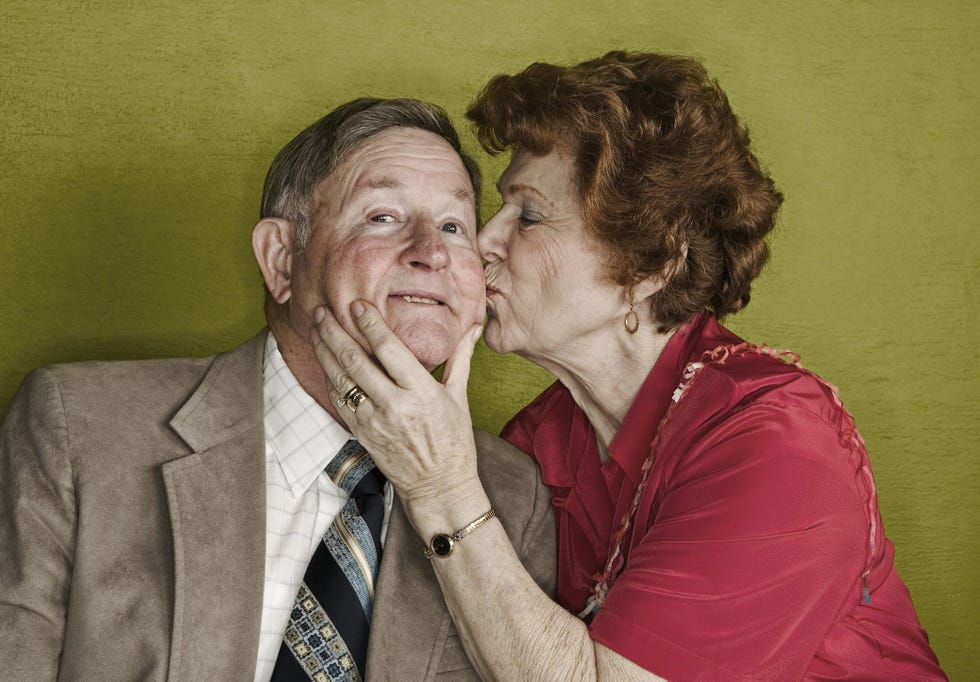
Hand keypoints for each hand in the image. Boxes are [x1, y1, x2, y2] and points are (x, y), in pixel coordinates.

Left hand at [311, 301, 483, 508]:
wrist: (439, 486)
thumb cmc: (453, 442)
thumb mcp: (460, 397)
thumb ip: (461, 358)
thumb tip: (473, 325)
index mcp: (421, 392)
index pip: (389, 349)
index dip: (370, 324)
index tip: (357, 304)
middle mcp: (395, 405)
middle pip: (356, 360)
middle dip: (335, 332)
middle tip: (322, 310)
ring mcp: (374, 421)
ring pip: (341, 379)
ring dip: (325, 351)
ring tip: (316, 328)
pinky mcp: (362, 434)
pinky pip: (340, 400)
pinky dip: (329, 378)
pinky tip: (324, 360)